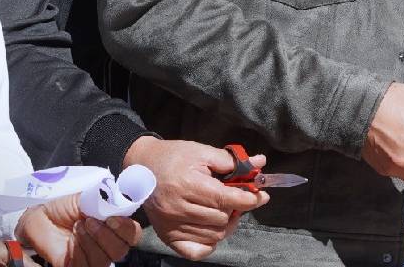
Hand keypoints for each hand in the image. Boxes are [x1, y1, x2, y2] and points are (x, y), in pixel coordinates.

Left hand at [14, 193, 141, 266]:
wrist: (37, 217)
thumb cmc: (61, 208)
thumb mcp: (85, 198)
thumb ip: (105, 200)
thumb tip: (121, 197)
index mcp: (113, 227)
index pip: (132, 234)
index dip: (127, 228)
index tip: (113, 218)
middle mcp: (106, 245)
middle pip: (121, 250)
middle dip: (106, 235)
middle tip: (88, 221)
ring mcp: (91, 258)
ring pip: (104, 260)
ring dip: (91, 242)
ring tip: (77, 227)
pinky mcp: (75, 266)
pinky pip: (85, 265)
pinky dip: (79, 251)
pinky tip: (71, 241)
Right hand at [123, 136, 269, 259]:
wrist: (142, 167)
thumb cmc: (174, 157)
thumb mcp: (202, 152)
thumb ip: (231, 161)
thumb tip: (259, 163)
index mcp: (187, 185)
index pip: (226, 199)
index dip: (248, 198)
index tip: (261, 195)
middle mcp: (178, 209)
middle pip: (222, 218)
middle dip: (236, 208)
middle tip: (237, 198)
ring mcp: (171, 226)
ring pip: (214, 235)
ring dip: (226, 223)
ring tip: (225, 210)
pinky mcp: (167, 236)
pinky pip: (196, 251)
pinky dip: (209, 243)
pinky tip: (212, 228)